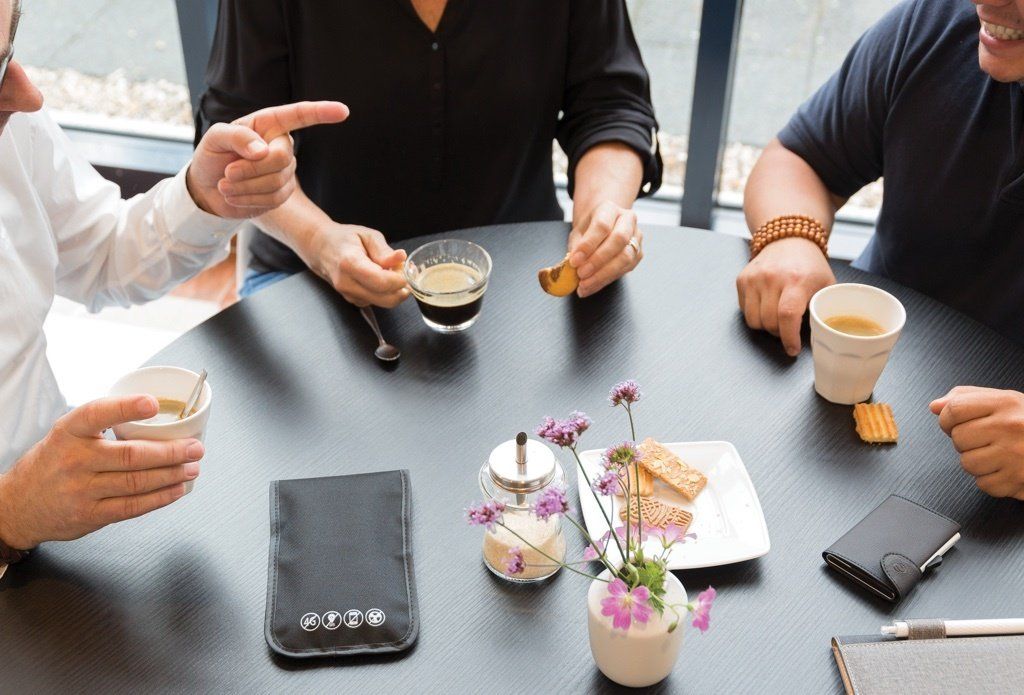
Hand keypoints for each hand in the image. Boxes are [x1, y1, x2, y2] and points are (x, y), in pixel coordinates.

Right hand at [0, 396, 203, 549]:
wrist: (19, 505)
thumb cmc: (53, 463)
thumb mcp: (67, 435)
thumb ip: (102, 425)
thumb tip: (155, 415)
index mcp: (69, 432)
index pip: (96, 414)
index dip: (126, 408)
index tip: (152, 403)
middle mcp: (74, 460)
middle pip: (131, 455)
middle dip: (171, 452)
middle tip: (195, 447)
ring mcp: (82, 490)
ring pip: (137, 482)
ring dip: (172, 475)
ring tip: (192, 467)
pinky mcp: (90, 515)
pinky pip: (132, 507)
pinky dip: (160, 498)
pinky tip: (176, 489)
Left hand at [187, 101, 348, 218]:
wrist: (207, 189)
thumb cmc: (212, 156)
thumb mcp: (214, 138)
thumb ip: (237, 137)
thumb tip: (262, 150)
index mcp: (268, 124)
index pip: (299, 116)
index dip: (322, 113)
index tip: (343, 111)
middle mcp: (281, 145)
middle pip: (282, 158)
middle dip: (251, 169)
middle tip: (227, 173)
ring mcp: (283, 171)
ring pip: (276, 182)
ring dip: (245, 186)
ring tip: (225, 185)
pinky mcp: (281, 193)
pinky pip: (273, 199)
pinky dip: (248, 199)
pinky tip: (234, 196)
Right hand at [301, 222, 409, 307]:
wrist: (321, 248)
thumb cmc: (345, 239)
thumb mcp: (367, 235)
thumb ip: (384, 250)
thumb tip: (401, 258)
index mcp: (350, 263)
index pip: (380, 282)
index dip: (399, 280)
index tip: (406, 272)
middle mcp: (347, 283)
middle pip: (385, 299)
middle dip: (401, 289)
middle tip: (404, 273)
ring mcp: (348, 294)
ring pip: (383, 303)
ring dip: (394, 291)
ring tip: (391, 272)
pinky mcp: (352, 300)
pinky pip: (377, 302)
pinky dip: (385, 293)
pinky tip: (382, 279)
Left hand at [568, 201, 641, 297]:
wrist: (604, 225)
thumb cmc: (590, 228)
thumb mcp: (578, 232)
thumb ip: (576, 247)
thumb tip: (571, 266)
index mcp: (610, 209)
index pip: (602, 226)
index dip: (588, 245)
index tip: (574, 260)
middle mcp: (627, 220)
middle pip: (619, 240)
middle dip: (598, 260)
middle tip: (581, 274)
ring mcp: (636, 237)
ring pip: (626, 257)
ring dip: (603, 274)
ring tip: (584, 285)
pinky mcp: (638, 254)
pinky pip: (625, 269)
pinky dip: (606, 280)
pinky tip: (591, 286)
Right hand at [736, 237, 834, 355]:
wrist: (789, 239)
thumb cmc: (810, 266)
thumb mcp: (826, 285)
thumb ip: (823, 308)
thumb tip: (821, 336)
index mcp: (797, 280)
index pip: (787, 315)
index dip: (789, 337)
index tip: (793, 349)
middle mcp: (772, 278)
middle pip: (769, 322)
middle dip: (779, 333)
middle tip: (788, 329)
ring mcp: (754, 278)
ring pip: (753, 320)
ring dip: (765, 326)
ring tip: (777, 318)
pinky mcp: (742, 279)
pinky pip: (744, 310)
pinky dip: (755, 314)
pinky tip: (767, 305)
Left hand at [930, 386, 1023, 499]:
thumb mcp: (1004, 402)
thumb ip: (967, 399)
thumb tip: (935, 406)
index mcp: (1005, 403)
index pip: (954, 409)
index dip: (948, 419)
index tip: (955, 423)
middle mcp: (1010, 426)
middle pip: (958, 438)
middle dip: (965, 442)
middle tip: (985, 441)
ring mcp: (1015, 454)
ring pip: (966, 463)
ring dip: (977, 462)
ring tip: (997, 455)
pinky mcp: (1018, 479)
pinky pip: (983, 484)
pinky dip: (991, 480)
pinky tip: (1006, 469)